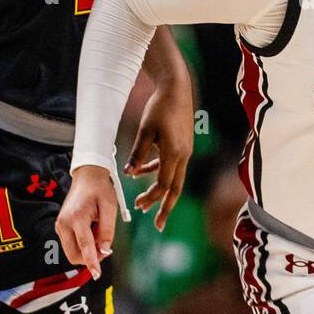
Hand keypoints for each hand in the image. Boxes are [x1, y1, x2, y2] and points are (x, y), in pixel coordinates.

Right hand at [55, 165, 116, 279]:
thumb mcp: (110, 208)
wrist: (87, 176)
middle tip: (105, 242)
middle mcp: (64, 224)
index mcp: (77, 218)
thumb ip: (108, 231)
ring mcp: (60, 226)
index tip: (97, 275)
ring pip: (72, 251)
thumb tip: (105, 251)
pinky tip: (91, 229)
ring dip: (87, 249)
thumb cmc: (100, 190)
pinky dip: (83, 243)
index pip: (84, 246)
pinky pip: (71, 244)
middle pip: (74, 254)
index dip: (92, 262)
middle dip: (90, 256)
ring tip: (98, 230)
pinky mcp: (60, 227)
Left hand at [125, 80, 193, 230]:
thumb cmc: (160, 107)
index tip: (139, 207)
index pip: (164, 184)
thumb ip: (138, 153)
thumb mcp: (145, 130)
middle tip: (158, 224)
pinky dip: (158, 172)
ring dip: (160, 192)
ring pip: (175, 179)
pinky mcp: (182, 146)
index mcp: (175, 153)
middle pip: (175, 188)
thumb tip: (128, 173)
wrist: (177, 89)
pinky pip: (172, 166)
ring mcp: (185, 151)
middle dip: (165, 207)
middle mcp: (183, 155)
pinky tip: (142, 172)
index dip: (152, 198)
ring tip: (144, 202)